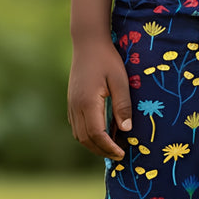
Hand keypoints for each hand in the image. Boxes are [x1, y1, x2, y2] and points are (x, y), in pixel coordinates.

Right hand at [67, 38, 133, 161]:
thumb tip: (127, 130)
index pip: (96, 134)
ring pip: (78, 134)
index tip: (122, 154)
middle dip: (101, 151)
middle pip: (85, 139)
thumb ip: (123, 105)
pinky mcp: (71, 102)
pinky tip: (101, 133)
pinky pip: (77, 126)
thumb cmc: (107, 60)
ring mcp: (71, 104)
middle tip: (119, 155)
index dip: (109, 148)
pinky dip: (88, 135)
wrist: (88, 43)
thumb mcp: (120, 81)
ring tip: (112, 147)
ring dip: (94, 145)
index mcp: (88, 103)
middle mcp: (76, 107)